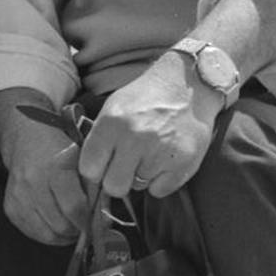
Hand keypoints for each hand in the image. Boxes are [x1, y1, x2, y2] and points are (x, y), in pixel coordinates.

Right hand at [1, 124, 88, 245]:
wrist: (28, 138)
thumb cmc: (60, 150)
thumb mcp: (83, 161)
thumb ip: (95, 190)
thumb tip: (103, 222)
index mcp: (55, 167)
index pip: (74, 207)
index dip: (87, 221)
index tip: (93, 224)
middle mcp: (33, 182)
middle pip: (60, 225)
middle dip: (76, 231)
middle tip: (83, 226)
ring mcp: (19, 196)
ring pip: (46, 234)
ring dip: (62, 236)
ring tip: (70, 226)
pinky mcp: (10, 206)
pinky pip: (32, 233)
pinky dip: (46, 234)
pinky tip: (54, 222)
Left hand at [78, 54, 223, 199]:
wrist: (186, 84)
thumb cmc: (145, 97)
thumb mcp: (113, 107)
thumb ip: (99, 137)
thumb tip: (89, 169)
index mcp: (111, 123)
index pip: (89, 168)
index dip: (95, 168)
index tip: (103, 163)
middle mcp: (134, 139)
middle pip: (113, 186)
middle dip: (117, 178)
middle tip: (126, 163)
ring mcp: (159, 153)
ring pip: (138, 187)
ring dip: (141, 175)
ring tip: (150, 152)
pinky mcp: (182, 164)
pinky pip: (160, 190)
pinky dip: (161, 180)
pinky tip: (165, 158)